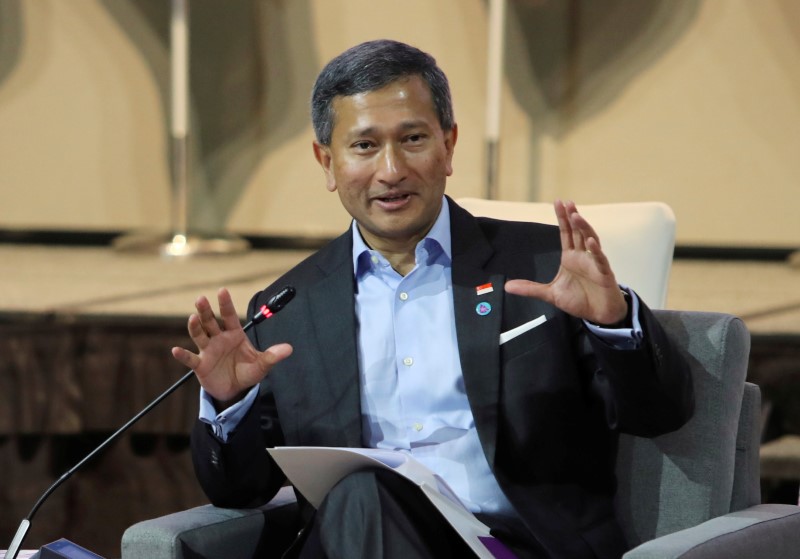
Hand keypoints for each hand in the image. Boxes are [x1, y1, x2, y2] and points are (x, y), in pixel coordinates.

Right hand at [171, 288, 292, 407]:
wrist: (235, 390)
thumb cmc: (247, 372)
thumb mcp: (262, 365)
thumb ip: (272, 356)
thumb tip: (289, 349)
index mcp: (234, 334)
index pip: (229, 316)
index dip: (225, 303)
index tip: (222, 290)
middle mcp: (219, 339)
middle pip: (210, 322)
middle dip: (206, 310)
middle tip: (201, 299)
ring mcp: (208, 350)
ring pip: (199, 335)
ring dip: (195, 327)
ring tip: (192, 318)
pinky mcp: (200, 365)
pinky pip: (190, 359)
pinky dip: (183, 355)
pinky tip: (176, 350)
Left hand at [505, 200, 627, 324]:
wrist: (599, 314)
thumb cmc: (579, 300)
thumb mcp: (550, 294)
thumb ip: (530, 288)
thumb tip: (507, 286)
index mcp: (570, 257)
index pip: (566, 233)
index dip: (562, 218)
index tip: (558, 202)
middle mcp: (583, 256)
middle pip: (578, 232)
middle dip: (572, 217)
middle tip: (567, 203)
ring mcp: (594, 263)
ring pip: (590, 241)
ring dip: (584, 228)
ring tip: (576, 216)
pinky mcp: (604, 274)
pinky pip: (600, 260)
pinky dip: (596, 251)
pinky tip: (591, 242)